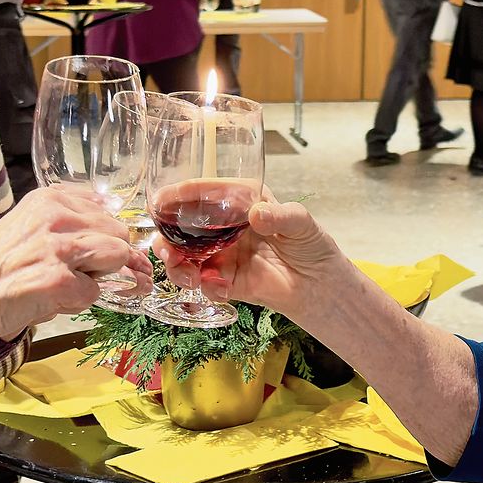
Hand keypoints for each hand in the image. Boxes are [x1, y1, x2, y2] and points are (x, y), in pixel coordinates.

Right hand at [0, 185, 149, 344]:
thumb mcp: (23, 226)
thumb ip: (62, 222)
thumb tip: (107, 234)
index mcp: (47, 199)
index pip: (104, 206)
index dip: (105, 233)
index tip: (98, 250)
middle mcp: (56, 217)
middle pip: (118, 232)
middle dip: (110, 256)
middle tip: (85, 273)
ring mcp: (59, 248)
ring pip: (118, 256)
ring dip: (102, 276)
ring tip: (70, 286)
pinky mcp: (60, 281)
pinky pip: (95, 292)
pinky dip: (78, 302)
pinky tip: (52, 301)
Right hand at [159, 194, 345, 320]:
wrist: (321, 285)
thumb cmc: (312, 245)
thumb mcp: (301, 222)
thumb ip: (280, 216)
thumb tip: (256, 214)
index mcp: (239, 205)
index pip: (204, 194)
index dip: (179, 196)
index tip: (161, 200)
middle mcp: (225, 230)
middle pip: (184, 229)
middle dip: (167, 238)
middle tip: (166, 248)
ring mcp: (224, 257)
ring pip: (187, 260)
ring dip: (178, 267)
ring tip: (187, 274)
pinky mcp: (229, 284)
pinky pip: (208, 286)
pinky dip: (208, 288)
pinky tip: (219, 287)